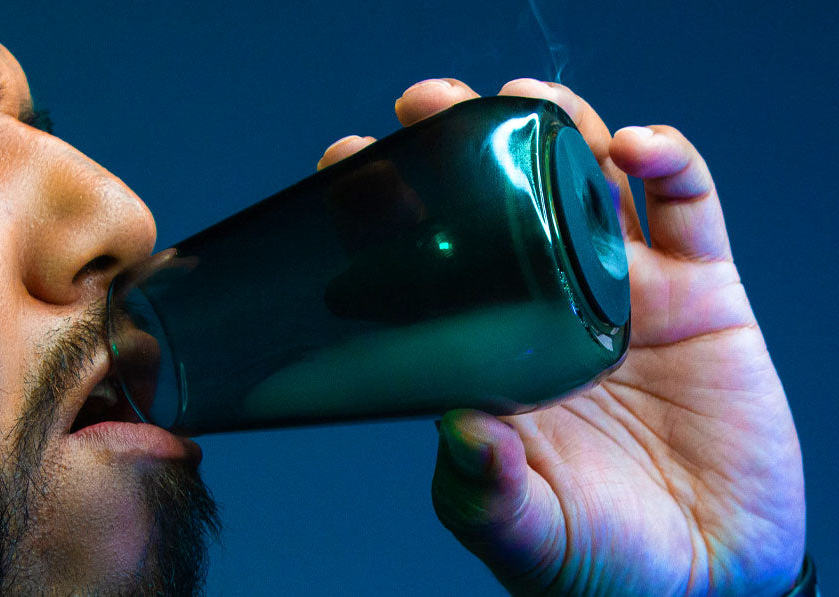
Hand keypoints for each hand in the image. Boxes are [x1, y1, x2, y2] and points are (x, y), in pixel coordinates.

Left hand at [317, 78, 804, 595]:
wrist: (708, 579)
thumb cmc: (599, 556)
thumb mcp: (523, 532)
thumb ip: (481, 489)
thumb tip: (453, 428)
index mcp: (492, 351)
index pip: (430, 261)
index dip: (391, 208)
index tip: (349, 163)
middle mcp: (550, 306)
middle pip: (505, 199)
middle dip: (468, 141)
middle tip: (429, 106)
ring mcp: (626, 294)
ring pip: (590, 182)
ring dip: (561, 128)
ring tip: (527, 103)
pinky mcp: (702, 296)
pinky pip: (688, 210)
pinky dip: (668, 165)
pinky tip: (637, 148)